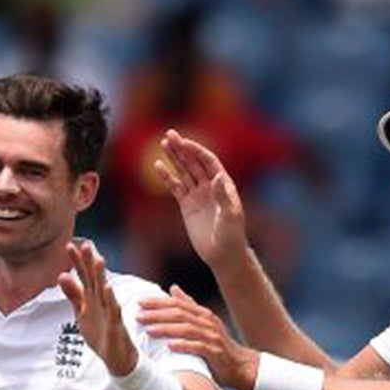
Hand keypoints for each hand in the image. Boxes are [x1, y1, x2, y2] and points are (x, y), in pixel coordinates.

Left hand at [58, 240, 136, 375]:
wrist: (116, 357)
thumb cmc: (100, 334)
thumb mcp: (81, 313)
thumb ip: (73, 295)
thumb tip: (62, 275)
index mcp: (92, 298)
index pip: (83, 276)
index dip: (77, 262)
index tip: (69, 245)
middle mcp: (101, 302)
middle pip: (94, 279)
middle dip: (89, 263)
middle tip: (85, 244)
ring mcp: (109, 312)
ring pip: (104, 291)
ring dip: (101, 276)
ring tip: (98, 260)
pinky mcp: (115, 325)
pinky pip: (113, 310)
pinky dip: (110, 300)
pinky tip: (108, 288)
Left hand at [138, 286, 258, 389]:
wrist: (240, 365)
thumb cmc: (217, 345)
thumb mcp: (203, 322)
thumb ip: (188, 305)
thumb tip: (173, 288)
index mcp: (202, 314)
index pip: (177, 304)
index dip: (158, 302)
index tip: (139, 303)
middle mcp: (207, 322)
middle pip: (179, 314)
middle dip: (157, 314)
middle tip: (138, 316)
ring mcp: (212, 337)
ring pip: (186, 329)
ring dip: (166, 329)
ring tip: (149, 331)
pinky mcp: (215, 352)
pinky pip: (198, 347)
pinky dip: (183, 345)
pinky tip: (169, 346)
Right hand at [155, 130, 247, 267]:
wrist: (222, 254)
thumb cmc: (231, 235)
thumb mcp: (230, 215)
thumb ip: (223, 196)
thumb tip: (217, 177)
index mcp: (223, 184)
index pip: (208, 161)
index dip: (196, 151)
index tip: (184, 143)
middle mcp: (210, 186)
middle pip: (194, 162)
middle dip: (182, 148)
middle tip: (169, 135)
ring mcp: (198, 195)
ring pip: (183, 172)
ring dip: (174, 158)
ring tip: (163, 144)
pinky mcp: (187, 206)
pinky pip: (175, 187)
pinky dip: (167, 177)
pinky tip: (158, 166)